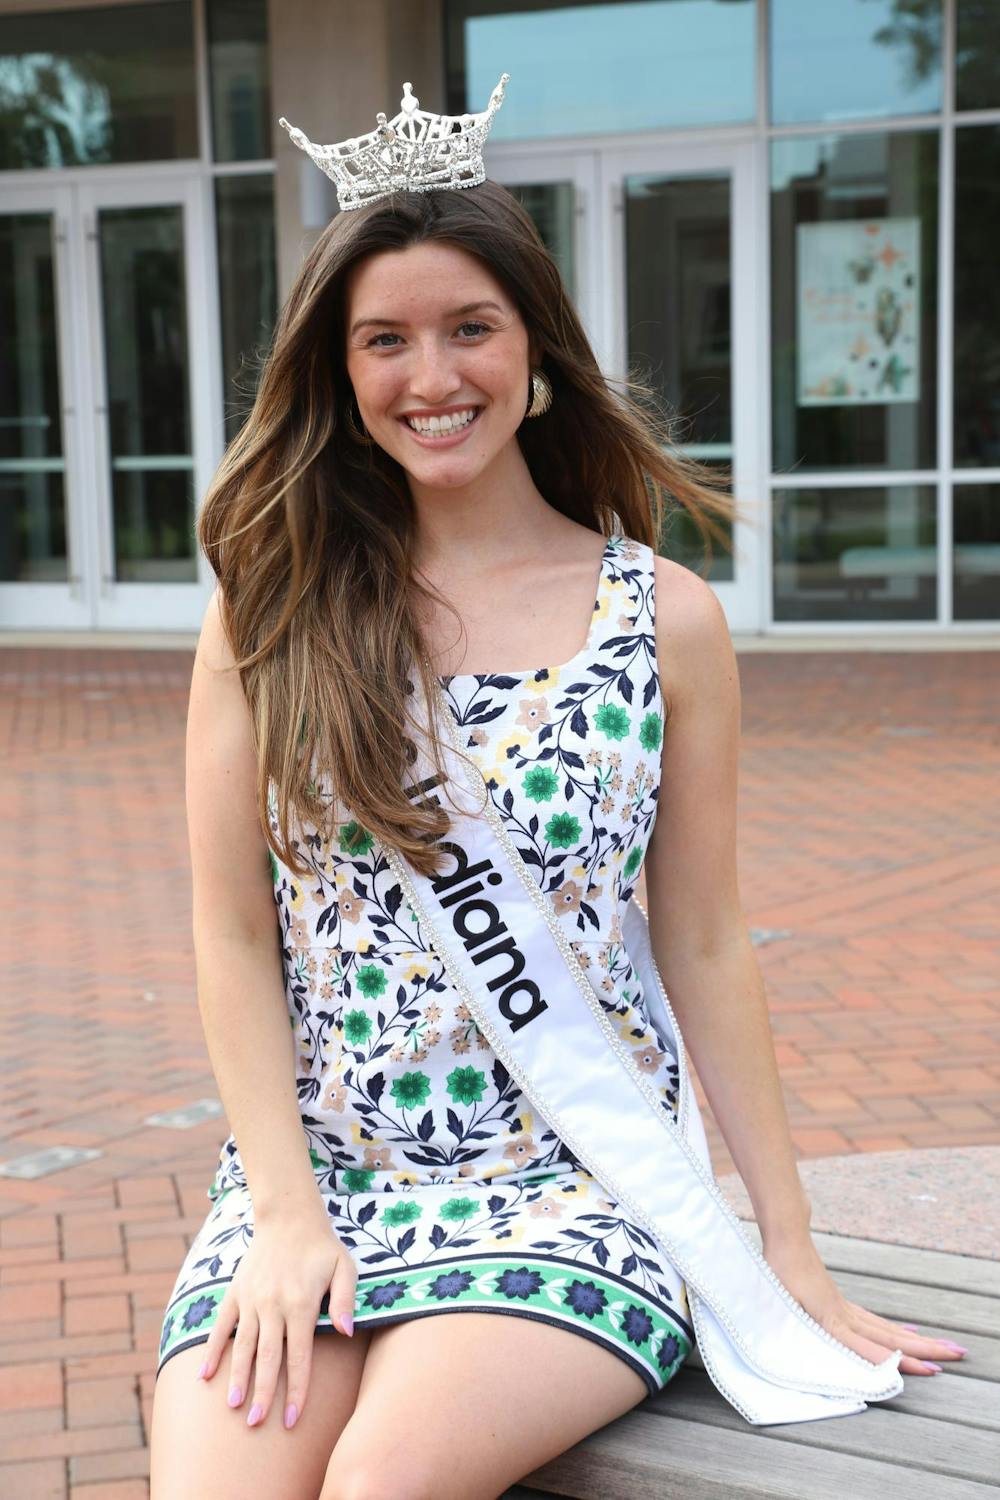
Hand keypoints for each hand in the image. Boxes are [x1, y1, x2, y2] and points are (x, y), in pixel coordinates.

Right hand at [196, 1205, 357, 1429]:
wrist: (288, 1217)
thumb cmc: (322, 1247)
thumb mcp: (344, 1267)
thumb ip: (345, 1299)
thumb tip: (347, 1331)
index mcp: (301, 1303)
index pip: (299, 1356)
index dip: (296, 1389)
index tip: (291, 1419)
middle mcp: (273, 1304)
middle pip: (268, 1358)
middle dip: (263, 1393)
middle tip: (257, 1423)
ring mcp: (251, 1299)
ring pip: (243, 1345)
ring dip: (238, 1377)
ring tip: (234, 1406)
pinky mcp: (236, 1292)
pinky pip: (221, 1325)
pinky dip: (213, 1350)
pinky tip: (205, 1376)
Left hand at [762, 1234, 967, 1376]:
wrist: (787, 1238)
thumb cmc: (777, 1272)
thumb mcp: (781, 1303)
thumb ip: (792, 1326)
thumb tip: (792, 1347)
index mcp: (831, 1320)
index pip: (870, 1348)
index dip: (898, 1362)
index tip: (928, 1370)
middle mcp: (845, 1316)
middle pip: (891, 1337)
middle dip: (925, 1349)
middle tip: (957, 1354)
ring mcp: (845, 1308)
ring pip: (887, 1329)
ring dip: (917, 1341)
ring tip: (944, 1347)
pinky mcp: (840, 1302)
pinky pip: (873, 1321)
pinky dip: (895, 1330)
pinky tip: (908, 1332)